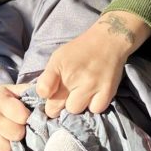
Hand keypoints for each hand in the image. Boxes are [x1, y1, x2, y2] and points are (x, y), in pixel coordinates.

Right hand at [0, 81, 29, 150]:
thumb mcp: (10, 89)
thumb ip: (28, 91)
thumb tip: (48, 98)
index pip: (22, 116)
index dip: (27, 117)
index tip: (25, 115)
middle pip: (17, 134)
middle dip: (20, 130)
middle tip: (17, 125)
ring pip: (7, 149)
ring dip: (11, 143)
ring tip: (8, 134)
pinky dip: (1, 148)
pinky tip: (0, 139)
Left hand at [35, 11, 150, 118]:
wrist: (108, 40)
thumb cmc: (80, 50)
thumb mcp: (58, 57)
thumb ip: (48, 77)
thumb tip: (42, 97)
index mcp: (58, 67)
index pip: (42, 91)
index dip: (44, 96)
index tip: (49, 95)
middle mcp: (73, 76)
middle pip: (55, 108)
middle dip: (57, 106)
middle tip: (64, 98)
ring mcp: (91, 85)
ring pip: (75, 110)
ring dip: (76, 105)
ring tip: (80, 95)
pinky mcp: (107, 91)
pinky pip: (95, 110)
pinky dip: (94, 105)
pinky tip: (94, 95)